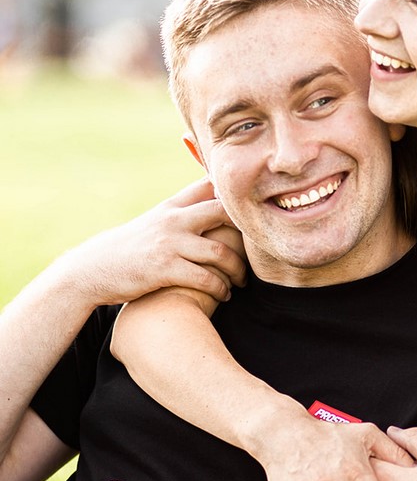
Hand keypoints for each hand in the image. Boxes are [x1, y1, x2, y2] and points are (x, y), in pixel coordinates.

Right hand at [67, 180, 246, 305]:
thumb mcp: (154, 222)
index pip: (208, 186)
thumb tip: (212, 205)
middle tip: (258, 248)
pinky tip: (224, 294)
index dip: (233, 193)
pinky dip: (220, 288)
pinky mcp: (164, 269)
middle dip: (245, 230)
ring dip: (237, 269)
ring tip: (242, 280)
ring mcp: (169, 244)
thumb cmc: (131, 248)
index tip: (253, 208)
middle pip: (222, 211)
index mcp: (171, 206)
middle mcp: (173, 220)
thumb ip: (181, 213)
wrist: (94, 269)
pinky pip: (205, 278)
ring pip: (219, 252)